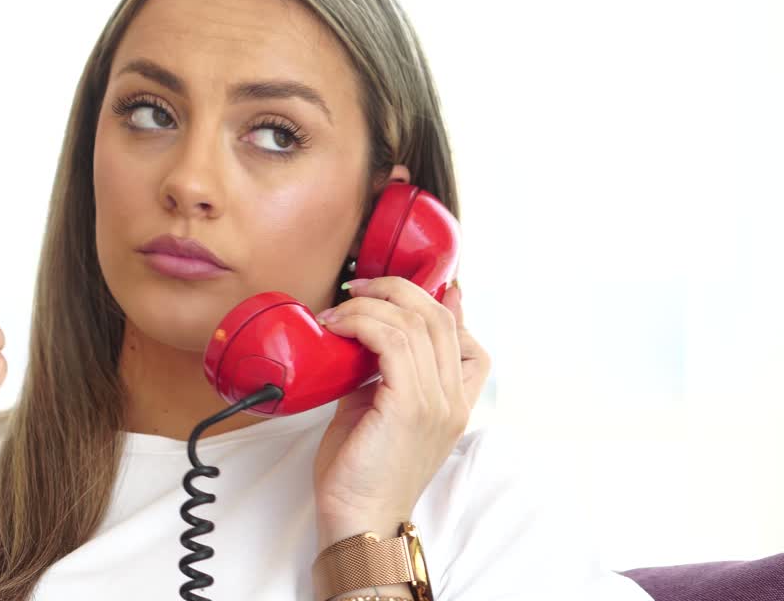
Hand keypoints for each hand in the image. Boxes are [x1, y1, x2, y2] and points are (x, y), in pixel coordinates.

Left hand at [311, 278, 490, 545]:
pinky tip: (337, 325)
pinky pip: (393, 340)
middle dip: (398, 290)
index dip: (443, 306)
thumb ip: (384, 373)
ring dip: (370, 304)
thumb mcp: (377, 410)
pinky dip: (362, 322)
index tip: (405, 288)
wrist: (356, 518)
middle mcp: (453, 401)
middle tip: (358, 288)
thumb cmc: (359, 471)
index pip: (469, 343)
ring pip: (415, 323)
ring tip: (338, 309)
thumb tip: (370, 336)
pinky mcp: (410, 405)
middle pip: (441, 318)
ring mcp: (437, 402)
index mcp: (453, 404)